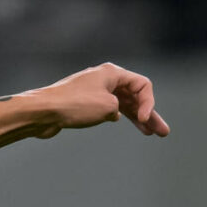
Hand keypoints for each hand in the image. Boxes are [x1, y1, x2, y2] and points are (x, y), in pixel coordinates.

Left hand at [26, 63, 168, 138]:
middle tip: (162, 132)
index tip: (142, 120)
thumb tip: (113, 113)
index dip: (148, 103)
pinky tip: (128, 125)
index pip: (142, 85)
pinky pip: (110, 109)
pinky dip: (121, 117)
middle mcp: (105, 79)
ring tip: (150, 134)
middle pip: (135, 96)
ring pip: (123, 104)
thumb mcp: (107, 107)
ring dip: (137, 119)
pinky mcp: (86, 103)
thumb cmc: (74, 105)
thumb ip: (120, 109)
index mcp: (112, 73)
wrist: (43, 112)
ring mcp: (95, 91)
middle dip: (149, 114)